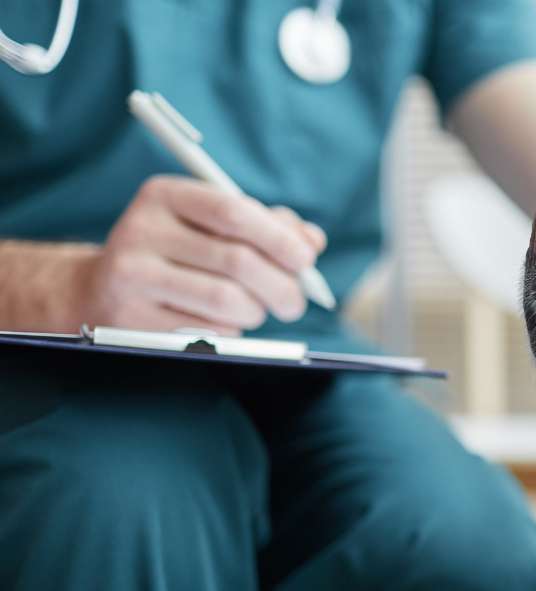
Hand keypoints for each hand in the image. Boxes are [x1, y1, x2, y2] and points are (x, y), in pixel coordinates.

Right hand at [81, 176, 325, 335]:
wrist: (103, 289)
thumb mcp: (212, 226)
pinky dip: (231, 331)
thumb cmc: (178, 252)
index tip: (306, 260)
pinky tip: (222, 322)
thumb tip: (312, 241)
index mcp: (164, 195)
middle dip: (281, 286)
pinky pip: (207, 331)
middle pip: (237, 261)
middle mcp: (142, 229)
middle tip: (295, 302)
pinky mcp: (131, 318)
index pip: (232, 211)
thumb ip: (266, 226)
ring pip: (226, 300)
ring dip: (256, 311)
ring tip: (256, 310)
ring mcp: (132, 275)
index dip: (278, 238)